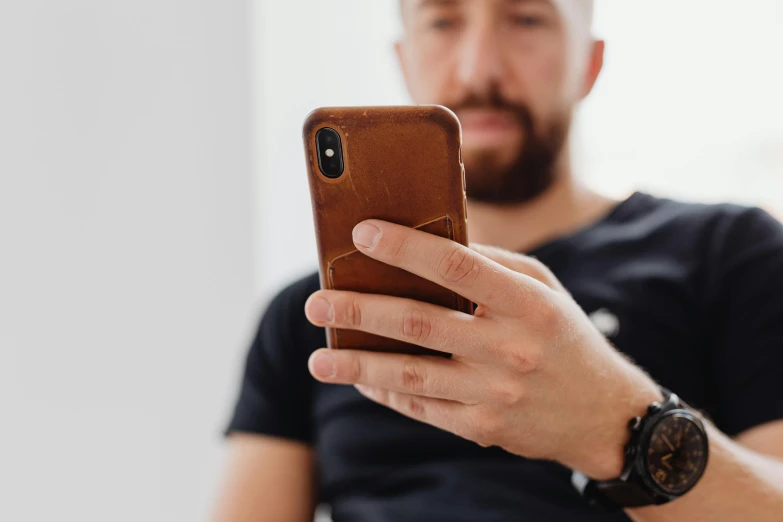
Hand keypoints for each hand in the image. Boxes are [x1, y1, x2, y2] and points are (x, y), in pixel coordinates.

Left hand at [304, 220, 661, 479]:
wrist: (602, 414)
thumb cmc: (564, 336)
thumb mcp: (542, 289)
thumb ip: (492, 264)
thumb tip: (428, 243)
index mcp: (527, 303)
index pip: (456, 265)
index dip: (404, 247)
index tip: (360, 233)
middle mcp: (511, 348)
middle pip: (420, 323)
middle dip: (360, 311)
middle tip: (317, 303)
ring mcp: (495, 394)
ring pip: (411, 375)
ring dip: (358, 366)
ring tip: (318, 358)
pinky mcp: (482, 429)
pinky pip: (422, 407)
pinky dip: (386, 393)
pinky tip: (360, 379)